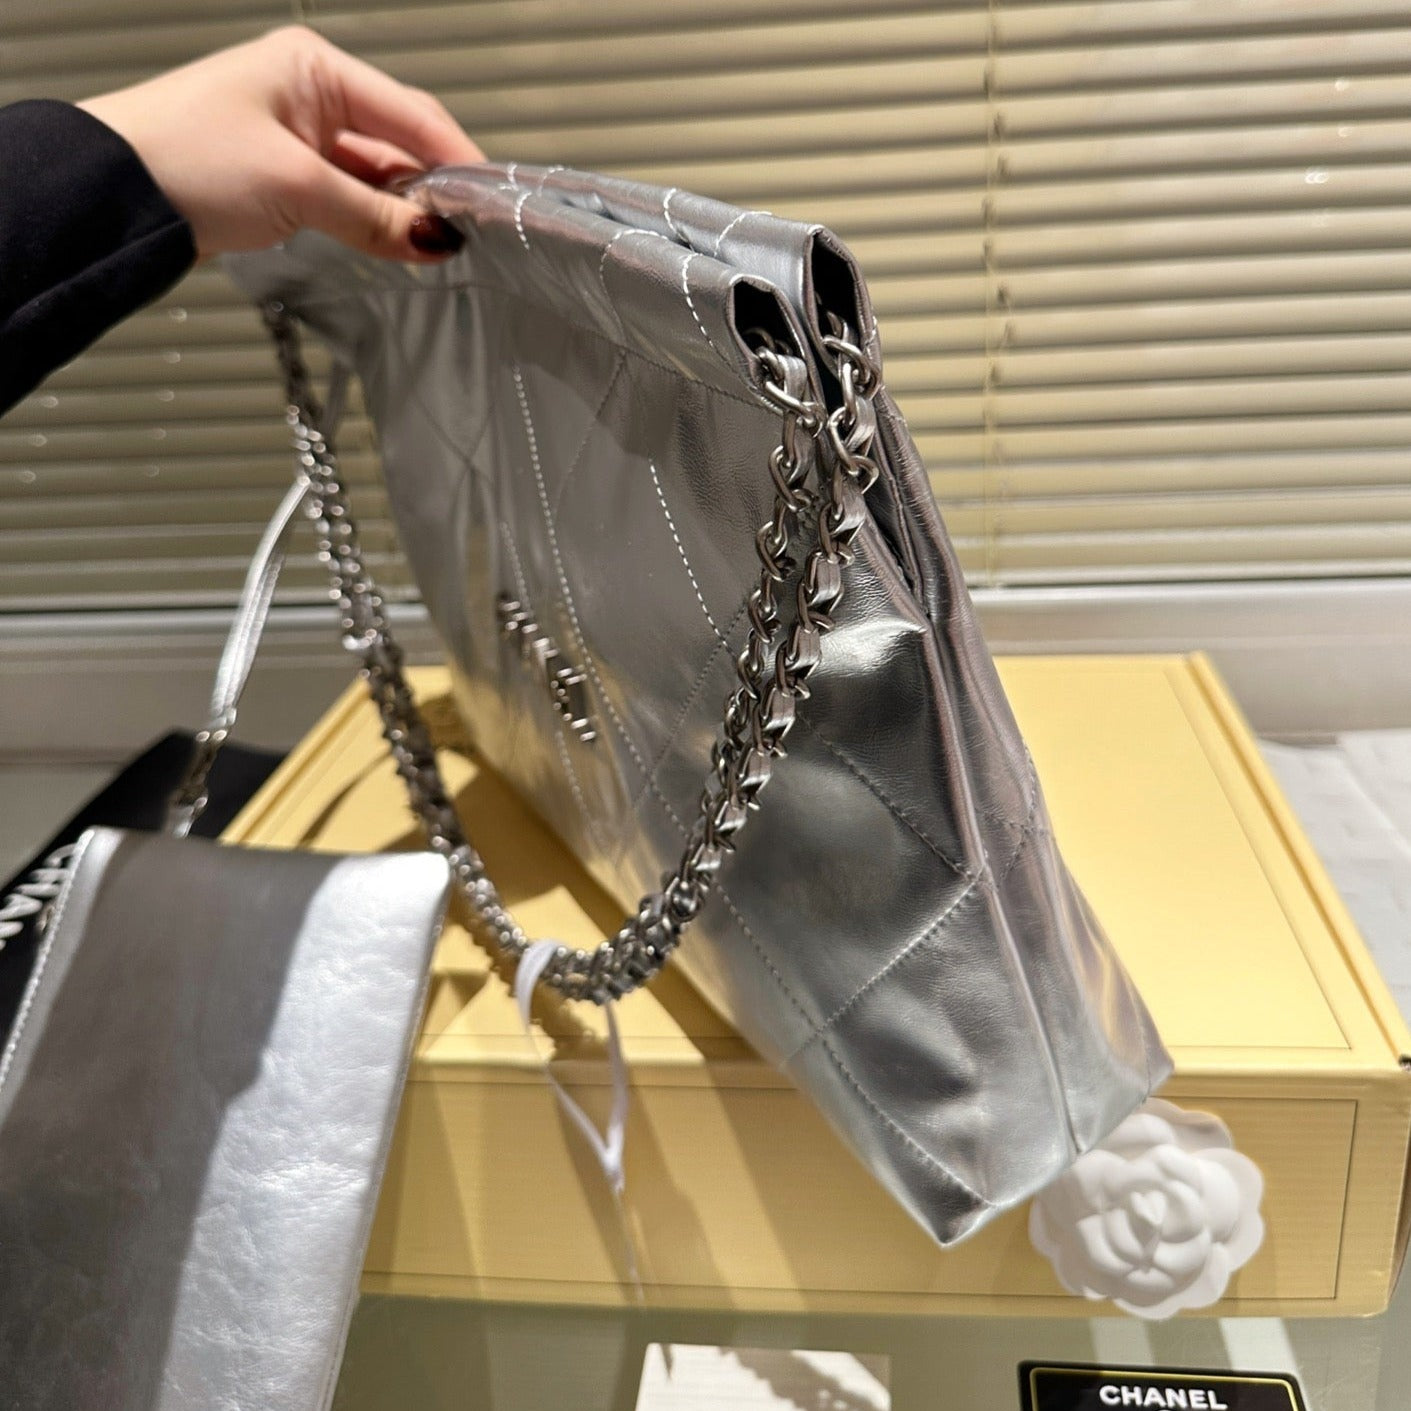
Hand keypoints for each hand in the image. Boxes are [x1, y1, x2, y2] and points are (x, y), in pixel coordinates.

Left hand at [77, 25, 482, 262]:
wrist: (112, 197)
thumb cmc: (184, 161)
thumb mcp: (296, 187)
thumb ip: (374, 217)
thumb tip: (435, 240)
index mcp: (315, 68)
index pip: (411, 111)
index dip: (455, 158)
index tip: (488, 203)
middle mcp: (312, 96)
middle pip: (399, 143)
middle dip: (432, 188)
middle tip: (467, 233)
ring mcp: (300, 137)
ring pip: (376, 176)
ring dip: (403, 211)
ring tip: (434, 246)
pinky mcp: (287, 177)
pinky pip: (350, 199)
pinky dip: (374, 223)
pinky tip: (398, 245)